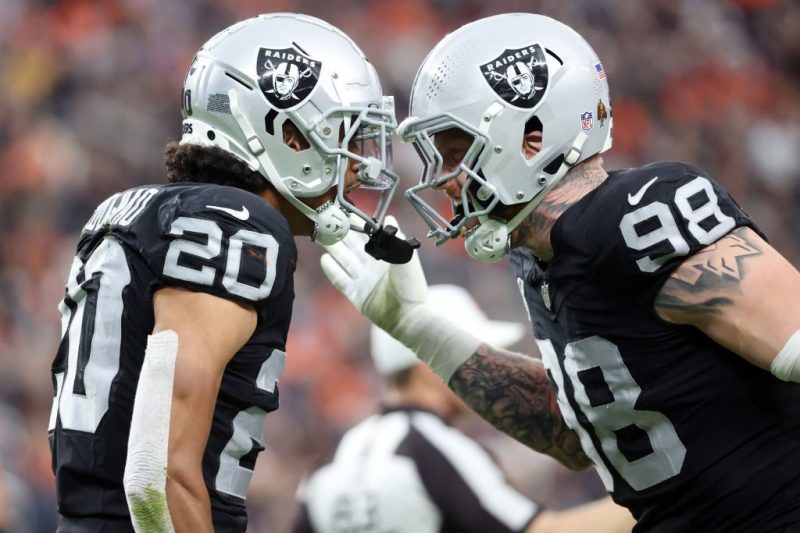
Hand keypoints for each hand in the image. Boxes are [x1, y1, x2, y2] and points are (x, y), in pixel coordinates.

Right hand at [322, 216, 480, 381]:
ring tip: (321, 236)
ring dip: (333, 248)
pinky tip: (325, 259)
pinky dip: (333, 270)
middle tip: (326, 220)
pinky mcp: (356, 294)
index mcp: (384, 254)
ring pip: (344, 259)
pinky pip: (341, 280)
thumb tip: (389, 217)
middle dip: (339, 233)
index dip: (356, 225)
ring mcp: (363, 280)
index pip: (366, 236)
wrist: (410, 315)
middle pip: (351, 246)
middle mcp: (372, 265)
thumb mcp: (406, 255)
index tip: (344, 212)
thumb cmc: (411, 284)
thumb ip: (395, 237)